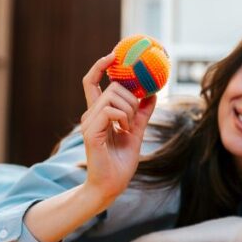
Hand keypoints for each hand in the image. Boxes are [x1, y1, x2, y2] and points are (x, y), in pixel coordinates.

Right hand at [80, 53, 156, 200]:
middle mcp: (89, 115)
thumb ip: (142, 113)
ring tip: (128, 128)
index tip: (113, 55)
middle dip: (131, 97)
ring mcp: (89, 123)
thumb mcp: (136, 132)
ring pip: (114, 97)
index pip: (92, 82)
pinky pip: (111, 111)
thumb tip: (153, 94)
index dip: (100, 66)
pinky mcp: (91, 132)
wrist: (111, 186)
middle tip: (133, 117)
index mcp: (97, 113)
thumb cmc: (120, 163)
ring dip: (129, 110)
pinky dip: (123, 118)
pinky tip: (123, 131)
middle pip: (112, 87)